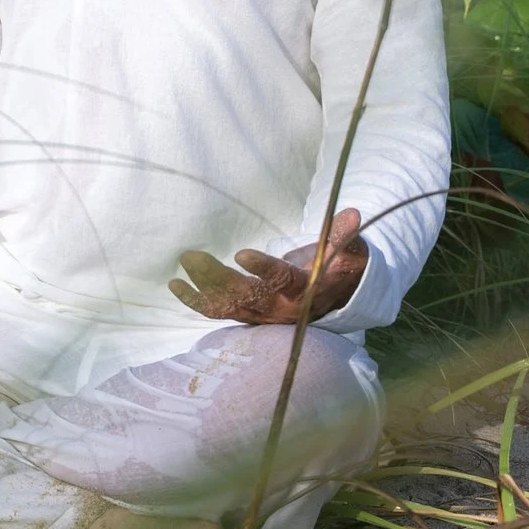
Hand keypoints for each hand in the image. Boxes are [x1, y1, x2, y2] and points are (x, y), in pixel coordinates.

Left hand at [170, 207, 366, 324]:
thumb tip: (353, 213)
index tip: (241, 254)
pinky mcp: (250, 315)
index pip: (282, 281)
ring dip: (202, 287)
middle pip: (245, 295)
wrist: (335, 299)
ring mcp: (263, 315)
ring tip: (184, 262)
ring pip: (229, 304)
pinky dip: (197, 301)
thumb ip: (345, 236)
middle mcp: (281, 308)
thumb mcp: (350, 252)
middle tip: (192, 255)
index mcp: (305, 290)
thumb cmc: (340, 268)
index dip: (263, 269)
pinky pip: (220, 311)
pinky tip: (176, 285)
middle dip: (216, 278)